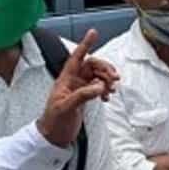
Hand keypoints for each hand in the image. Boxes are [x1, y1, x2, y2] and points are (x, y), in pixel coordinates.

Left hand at [37, 29, 120, 147]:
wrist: (53, 137)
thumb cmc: (54, 121)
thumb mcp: (67, 107)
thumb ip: (83, 95)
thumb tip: (100, 86)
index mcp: (66, 79)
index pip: (77, 57)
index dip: (85, 44)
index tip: (93, 32)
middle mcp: (73, 81)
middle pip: (92, 66)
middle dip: (105, 69)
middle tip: (114, 79)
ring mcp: (79, 89)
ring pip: (97, 76)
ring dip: (107, 80)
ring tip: (112, 90)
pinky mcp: (84, 98)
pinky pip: (98, 88)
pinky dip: (105, 90)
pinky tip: (107, 98)